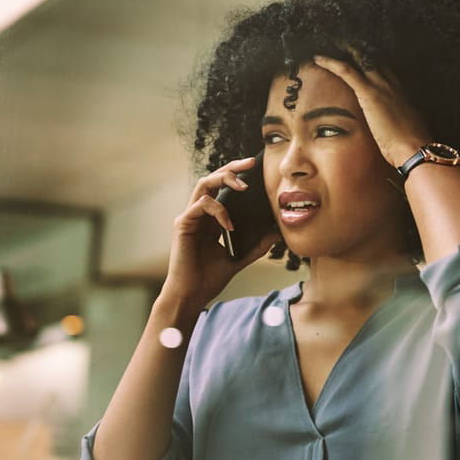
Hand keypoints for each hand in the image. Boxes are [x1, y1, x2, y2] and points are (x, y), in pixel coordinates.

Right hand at [161, 157, 281, 309]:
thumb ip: (256, 245)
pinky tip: (229, 225)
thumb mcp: (240, 258)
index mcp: (210, 219)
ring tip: (243, 187)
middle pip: (212, 178)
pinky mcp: (183, 224)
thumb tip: (277, 232)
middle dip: (232, 168)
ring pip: (204, 184)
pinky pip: (201, 205)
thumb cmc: (209, 278)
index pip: (222, 188)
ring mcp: (189, 217)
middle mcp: (198, 213)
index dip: (236, 175)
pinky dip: (218, 210)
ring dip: (224, 180)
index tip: (255, 168)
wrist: (192, 295)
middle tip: (250, 163)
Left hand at [312, 48, 430, 167]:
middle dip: (357, 51)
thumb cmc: (413, 145)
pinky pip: (346, 71)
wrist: (415, 148)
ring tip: (329, 44)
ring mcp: (381, 86)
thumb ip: (402, 120)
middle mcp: (392, 83)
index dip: (371, 61)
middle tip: (340, 44)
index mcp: (401, 92)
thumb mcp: (410, 128)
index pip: (385, 69)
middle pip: (373, 58)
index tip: (359, 57)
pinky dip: (331, 63)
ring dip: (344, 51)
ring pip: (360, 59)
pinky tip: (318, 58)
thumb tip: (400, 124)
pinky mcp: (369, 93)